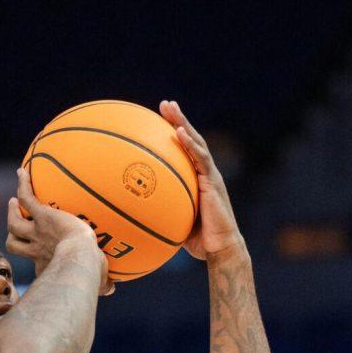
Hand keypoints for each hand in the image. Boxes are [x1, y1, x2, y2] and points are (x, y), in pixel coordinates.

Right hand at [6, 168, 113, 294]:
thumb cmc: (90, 272)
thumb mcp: (96, 280)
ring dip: (13, 211)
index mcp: (47, 264)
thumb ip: (104, 284)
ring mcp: (37, 231)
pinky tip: (22, 172)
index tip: (39, 257)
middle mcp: (37, 248)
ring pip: (15, 222)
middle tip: (16, 222)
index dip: (35, 261)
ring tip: (13, 200)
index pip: (36, 263)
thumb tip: (112, 290)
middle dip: (13, 234)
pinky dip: (23, 185)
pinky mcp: (41, 215)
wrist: (80, 257)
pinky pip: (27, 197)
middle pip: (14, 243)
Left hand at [159, 100, 245, 260]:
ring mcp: (210, 175)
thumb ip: (160, 210)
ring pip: (196, 142)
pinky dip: (189, 144)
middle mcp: (205, 172)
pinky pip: (200, 159)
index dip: (175, 132)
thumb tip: (130, 211)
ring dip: (182, 122)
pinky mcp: (213, 181)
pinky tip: (178, 131)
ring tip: (170, 107)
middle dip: (178, 119)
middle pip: (191, 139)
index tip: (160, 118)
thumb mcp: (174, 221)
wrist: (221, 249)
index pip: (185, 150)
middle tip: (165, 103)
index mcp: (197, 179)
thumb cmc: (199, 240)